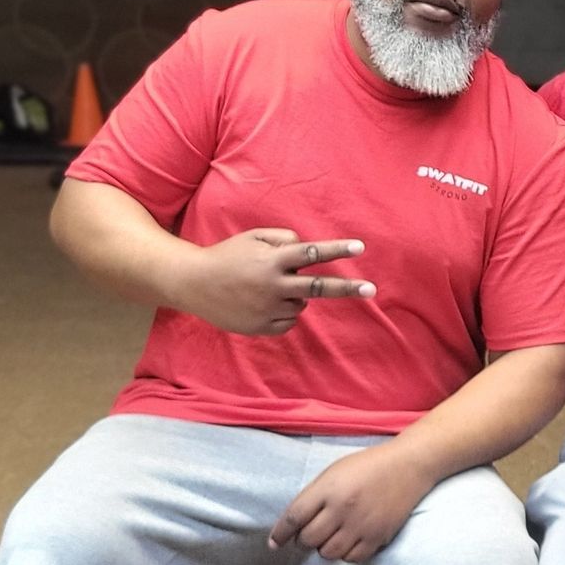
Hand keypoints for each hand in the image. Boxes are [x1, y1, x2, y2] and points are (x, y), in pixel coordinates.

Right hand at [177, 229, 374, 336]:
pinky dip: (284, 312)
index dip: (338, 249)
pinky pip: (288, 321)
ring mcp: (268, 308)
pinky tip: (262, 303)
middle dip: (347, 288)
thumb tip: (306, 250)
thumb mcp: (253, 238)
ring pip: (301, 304)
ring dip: (295, 296)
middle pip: (318, 288)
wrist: (194, 284)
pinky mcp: (262, 327)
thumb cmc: (227, 256)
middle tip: (371, 289)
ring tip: (267, 288)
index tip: (360, 247)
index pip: (311, 253)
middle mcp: (273, 285)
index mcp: (272, 260)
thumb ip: (283, 239)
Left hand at [270, 443, 430, 564]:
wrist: (407, 466)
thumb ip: (314, 496)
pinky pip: (352, 558)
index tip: (273, 543)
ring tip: (329, 537)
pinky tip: (347, 542)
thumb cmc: (367, 466)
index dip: (280, 533)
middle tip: (308, 534)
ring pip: (328, 553)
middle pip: (309, 539)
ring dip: (323, 548)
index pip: (295, 517)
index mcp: (328, 488)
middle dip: (303, 540)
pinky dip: (345, 554)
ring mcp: (361, 525)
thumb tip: (295, 524)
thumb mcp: (334, 472)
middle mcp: (342, 509)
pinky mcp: (377, 537)